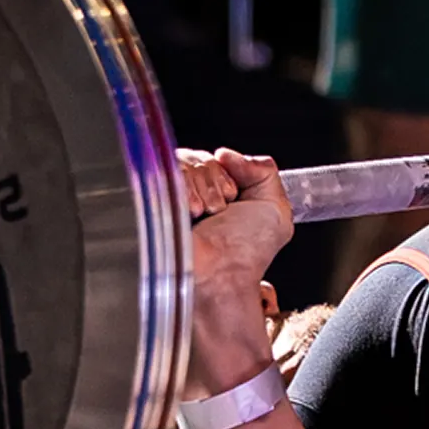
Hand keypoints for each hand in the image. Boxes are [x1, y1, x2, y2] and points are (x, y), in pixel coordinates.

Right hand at [180, 148, 294, 396]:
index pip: (218, 157)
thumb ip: (264, 170)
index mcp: (219, 195)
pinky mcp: (153, 202)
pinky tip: (190, 215)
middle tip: (221, 212)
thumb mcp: (275, 209)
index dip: (229, 173)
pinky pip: (169, 170)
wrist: (220, 275)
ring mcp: (171, 199)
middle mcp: (193, 196)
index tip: (234, 198)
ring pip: (185, 163)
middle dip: (217, 182)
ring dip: (203, 189)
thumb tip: (226, 153)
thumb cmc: (246, 253)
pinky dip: (185, 190)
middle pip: (202, 158)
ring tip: (205, 216)